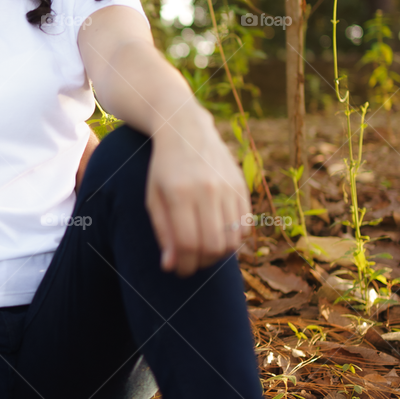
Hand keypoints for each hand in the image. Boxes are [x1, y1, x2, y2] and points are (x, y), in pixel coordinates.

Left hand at [146, 112, 250, 276]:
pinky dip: (235, 237)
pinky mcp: (242, 185)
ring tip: (204, 248)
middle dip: (202, 263)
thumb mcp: (153, 198)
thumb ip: (163, 232)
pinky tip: (220, 233)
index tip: (179, 270)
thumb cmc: (163, 168)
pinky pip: (246, 225)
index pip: (187, 244)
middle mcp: (207, 190)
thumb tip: (171, 266)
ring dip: (219, 253)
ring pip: (233, 240)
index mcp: (179, 193)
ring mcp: (228, 186)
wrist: (184, 128)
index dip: (184, 265)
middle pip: (213, 246)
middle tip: (192, 262)